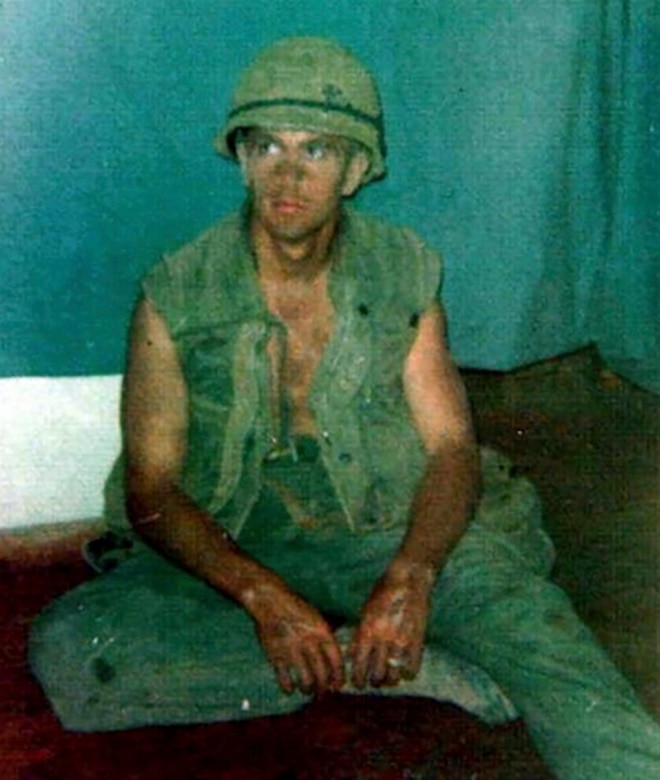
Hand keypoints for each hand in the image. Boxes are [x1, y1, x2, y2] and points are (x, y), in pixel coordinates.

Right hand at [247, 582, 344, 695]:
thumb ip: (325, 635)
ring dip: (308, 689)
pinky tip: (290, 689)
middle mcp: (309, 642)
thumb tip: (335, 655)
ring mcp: (292, 650)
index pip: (336, 660)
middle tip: (322, 692)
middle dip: (324, 687)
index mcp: (322, 631)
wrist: (270, 600)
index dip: (339, 676)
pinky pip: (284, 678)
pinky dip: (288, 687)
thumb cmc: (294, 607)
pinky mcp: (276, 655)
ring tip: (307, 690)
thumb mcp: (315, 616)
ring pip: (305, 679)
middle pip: (322, 673)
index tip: (338, 685)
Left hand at [349, 563, 432, 688]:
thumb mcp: (365, 611)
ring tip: (391, 679)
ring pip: (394, 675)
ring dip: (391, 680)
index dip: (358, 679)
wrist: (408, 579)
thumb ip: (359, 633)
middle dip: (375, 682)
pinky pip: (413, 667)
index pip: (358, 665)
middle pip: (376, 675)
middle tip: (375, 682)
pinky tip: (407, 672)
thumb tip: (351, 655)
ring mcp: (401, 640)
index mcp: (366, 630)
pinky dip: (409, 673)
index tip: (359, 684)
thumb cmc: (384, 592)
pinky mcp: (418, 640)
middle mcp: (382, 638)